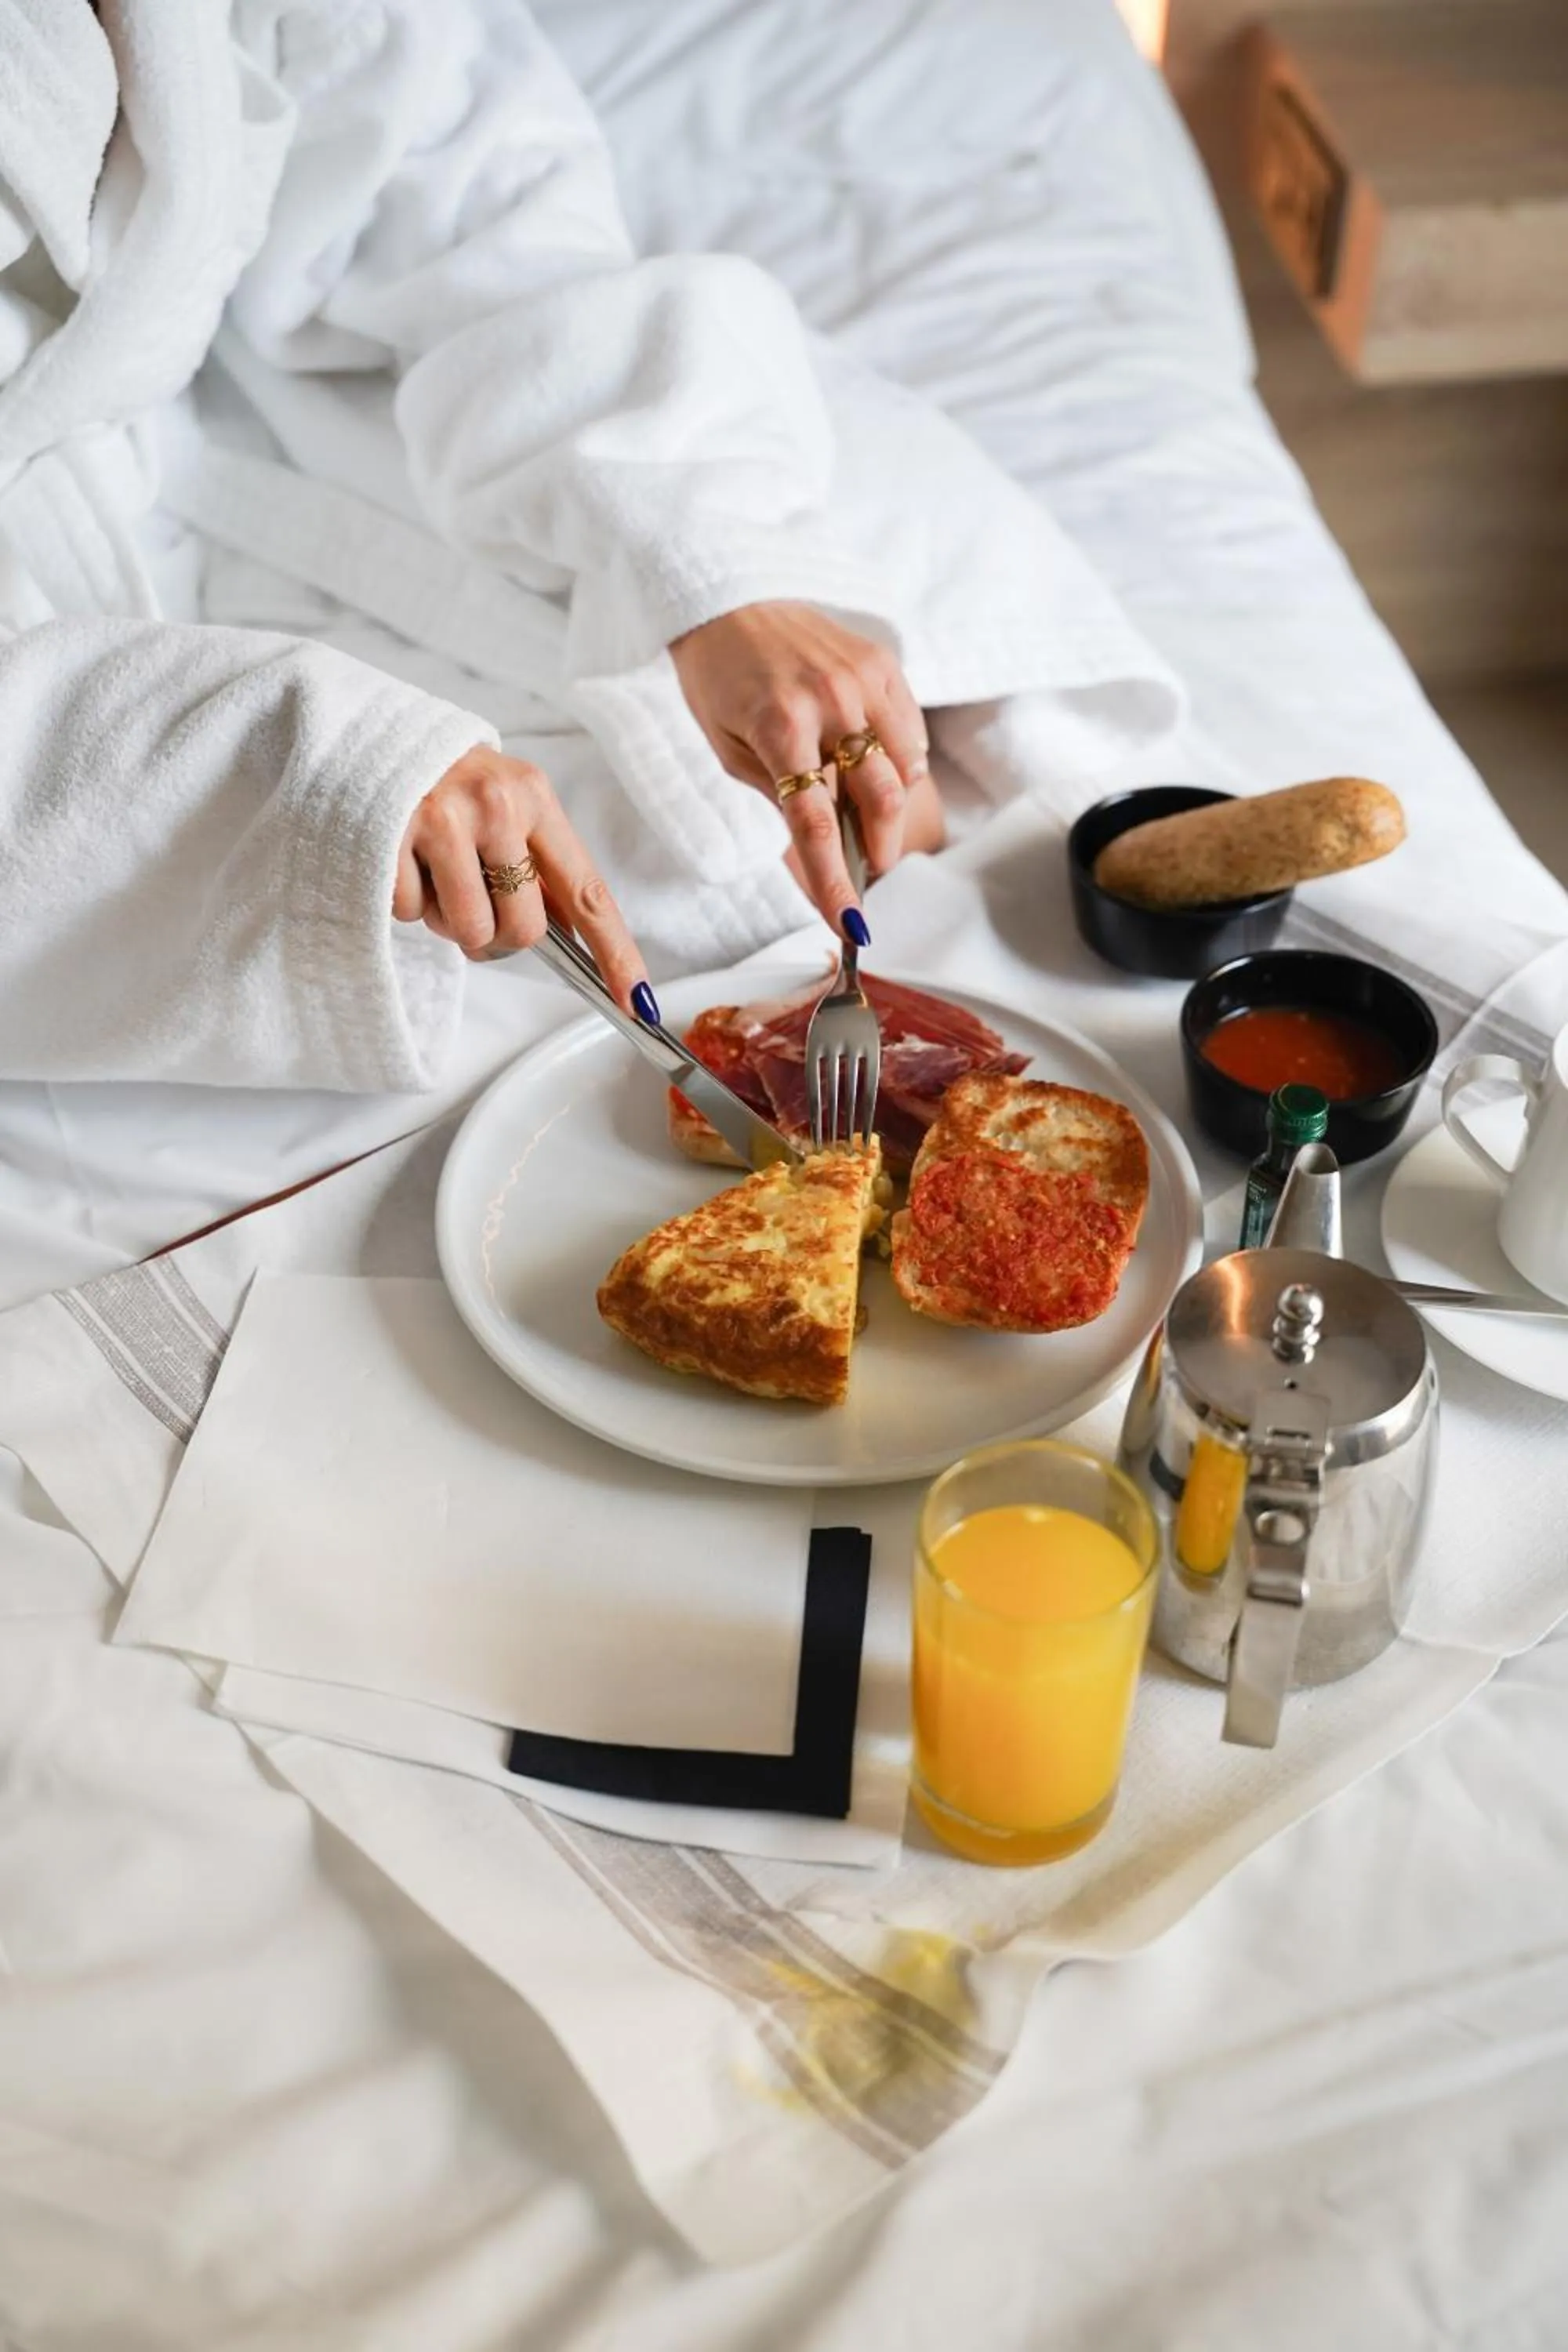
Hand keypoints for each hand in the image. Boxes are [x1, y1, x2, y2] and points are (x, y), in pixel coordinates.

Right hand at [394, 746, 655, 1019]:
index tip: (636, 1002)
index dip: (614, 953)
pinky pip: (412, 914)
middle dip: (497, 937)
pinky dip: (405, 900)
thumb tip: (572, 939)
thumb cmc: (442, 779)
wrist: (361, 731)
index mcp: (534, 797)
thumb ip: (534, 860)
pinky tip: (397, 857)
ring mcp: (442, 819)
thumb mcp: (502, 800)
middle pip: (523, 930)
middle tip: (472, 903)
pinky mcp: (390, 836)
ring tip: (433, 873)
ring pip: (467, 931)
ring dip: (448, 922)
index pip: (587, 891)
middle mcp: (496, 805)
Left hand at [669, 602, 929, 936]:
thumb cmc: (721, 681)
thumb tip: (819, 855)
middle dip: (879, 850)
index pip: (815, 823)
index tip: (849, 922)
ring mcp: (860, 679)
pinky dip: (902, 763)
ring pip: (905, 769)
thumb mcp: (728, 749)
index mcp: (778, 728)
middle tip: (871, 869)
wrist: (730, 601)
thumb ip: (777, 798)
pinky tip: (876, 767)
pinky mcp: (881, 662)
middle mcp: (827, 702)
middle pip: (878, 799)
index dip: (834, 880)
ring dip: (892, 809)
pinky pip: (911, 732)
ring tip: (867, 815)